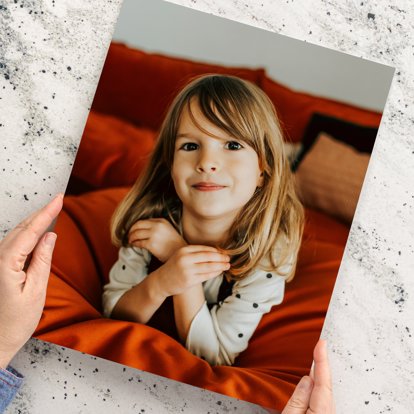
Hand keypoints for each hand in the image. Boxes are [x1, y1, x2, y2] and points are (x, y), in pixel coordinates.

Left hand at [0, 194, 62, 368]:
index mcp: (6, 264)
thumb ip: (42, 260)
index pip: (30, 231)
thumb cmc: (16, 321)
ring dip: (34, 221)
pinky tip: (37, 231)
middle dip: (41, 212)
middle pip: (22, 228)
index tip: (59, 199)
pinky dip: (27, 233)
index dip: (46, 213)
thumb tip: (50, 236)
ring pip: (17, 234)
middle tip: (58, 199)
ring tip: (51, 210)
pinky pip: (14, 244)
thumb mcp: (36, 291)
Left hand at [128, 218, 186, 261]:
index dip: (136, 226)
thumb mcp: (167, 229)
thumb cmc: (174, 243)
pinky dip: (134, 244)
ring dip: (131, 237)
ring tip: (130, 241)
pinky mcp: (151, 244)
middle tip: (128, 235)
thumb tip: (142, 229)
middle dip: (131, 230)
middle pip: (137, 225)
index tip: (133, 230)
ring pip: (136, 234)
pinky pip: (138, 242)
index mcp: (161, 221)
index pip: (143, 221)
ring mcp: (154, 234)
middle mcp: (157, 226)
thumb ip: (157, 226)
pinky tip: (134, 245)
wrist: (180, 252)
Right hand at [154, 245, 229, 296]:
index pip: (204, 248)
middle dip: (220, 257)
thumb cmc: (174, 267)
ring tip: (227, 265)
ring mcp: (187, 270)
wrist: (161, 281)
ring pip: (209, 266)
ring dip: (220, 266)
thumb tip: (215, 252)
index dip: (216, 251)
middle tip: (228, 258)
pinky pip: (206, 276)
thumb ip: (195, 253)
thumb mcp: (181, 255)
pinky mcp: (189, 280)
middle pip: (208, 256)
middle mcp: (185, 258)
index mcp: (184, 250)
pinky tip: (219, 272)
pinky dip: (215, 273)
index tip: (224, 252)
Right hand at [282, 339, 334, 413]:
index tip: (322, 343)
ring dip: (318, 379)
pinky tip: (312, 389)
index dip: (322, 359)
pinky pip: (322, 403)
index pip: (323, 381)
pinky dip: (318, 392)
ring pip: (324, 395)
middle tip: (320, 347)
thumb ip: (298, 399)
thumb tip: (307, 380)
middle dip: (321, 366)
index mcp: (321, 412)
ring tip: (314, 363)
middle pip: (325, 387)